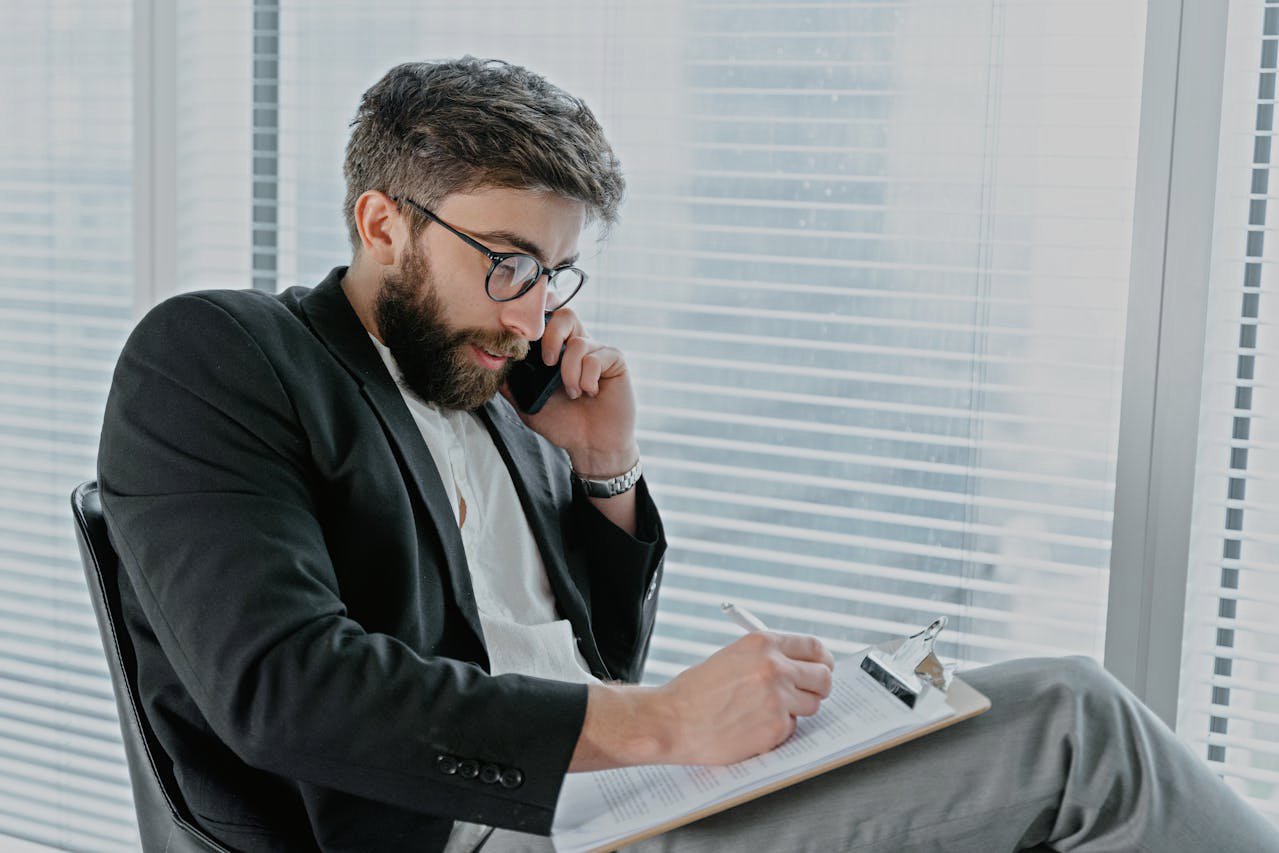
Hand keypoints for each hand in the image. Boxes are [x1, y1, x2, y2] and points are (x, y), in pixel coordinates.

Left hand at [499, 307, 636, 473]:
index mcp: (558, 351)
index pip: (548, 320)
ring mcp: (598, 352)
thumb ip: (510, 383)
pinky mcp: (615, 361)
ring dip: (570, 373)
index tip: (528, 336)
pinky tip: (590, 393)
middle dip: (551, 336)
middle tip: (547, 363)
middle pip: (565, 315)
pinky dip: (587, 379)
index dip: (539, 318)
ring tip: (573, 394)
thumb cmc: (563, 423)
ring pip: (578, 343)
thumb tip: (490, 364)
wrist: (590, 446)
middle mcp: (578, 346)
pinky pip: (596, 358)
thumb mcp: (527, 403)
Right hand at [656, 632, 835, 764]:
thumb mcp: (732, 657)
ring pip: (812, 705)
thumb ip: (767, 657)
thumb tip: (800, 666)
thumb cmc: (696, 691)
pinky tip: (752, 726)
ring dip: (796, 710)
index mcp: (762, 644)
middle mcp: (774, 667)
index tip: (822, 668)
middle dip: (818, 687)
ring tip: (764, 711)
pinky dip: (778, 730)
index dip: (822, 660)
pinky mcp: (776, 726)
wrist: (673, 719)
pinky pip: (793, 727)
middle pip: (823, 676)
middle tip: (805, 694)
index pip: (814, 646)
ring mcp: (777, 697)